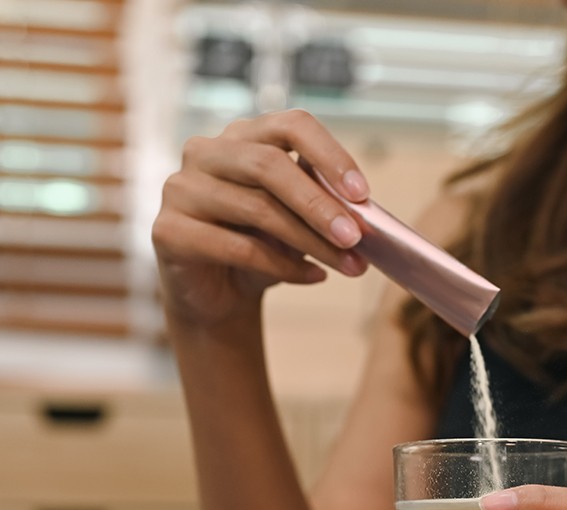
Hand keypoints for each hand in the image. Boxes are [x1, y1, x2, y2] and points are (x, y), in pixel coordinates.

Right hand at [151, 109, 370, 326]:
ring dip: (311, 242)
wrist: (219, 295)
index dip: (330, 155)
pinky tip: (312, 277)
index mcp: (244, 137)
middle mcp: (206, 153)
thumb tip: (365, 213)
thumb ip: (324, 206)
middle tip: (355, 238)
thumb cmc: (262, 248)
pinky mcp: (168, 230)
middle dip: (320, 204)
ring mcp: (181, 188)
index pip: (291, 124)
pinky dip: (283, 266)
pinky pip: (238, 247)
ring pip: (257, 208)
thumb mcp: (299, 221)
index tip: (362, 194)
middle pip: (270, 164)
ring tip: (347, 265)